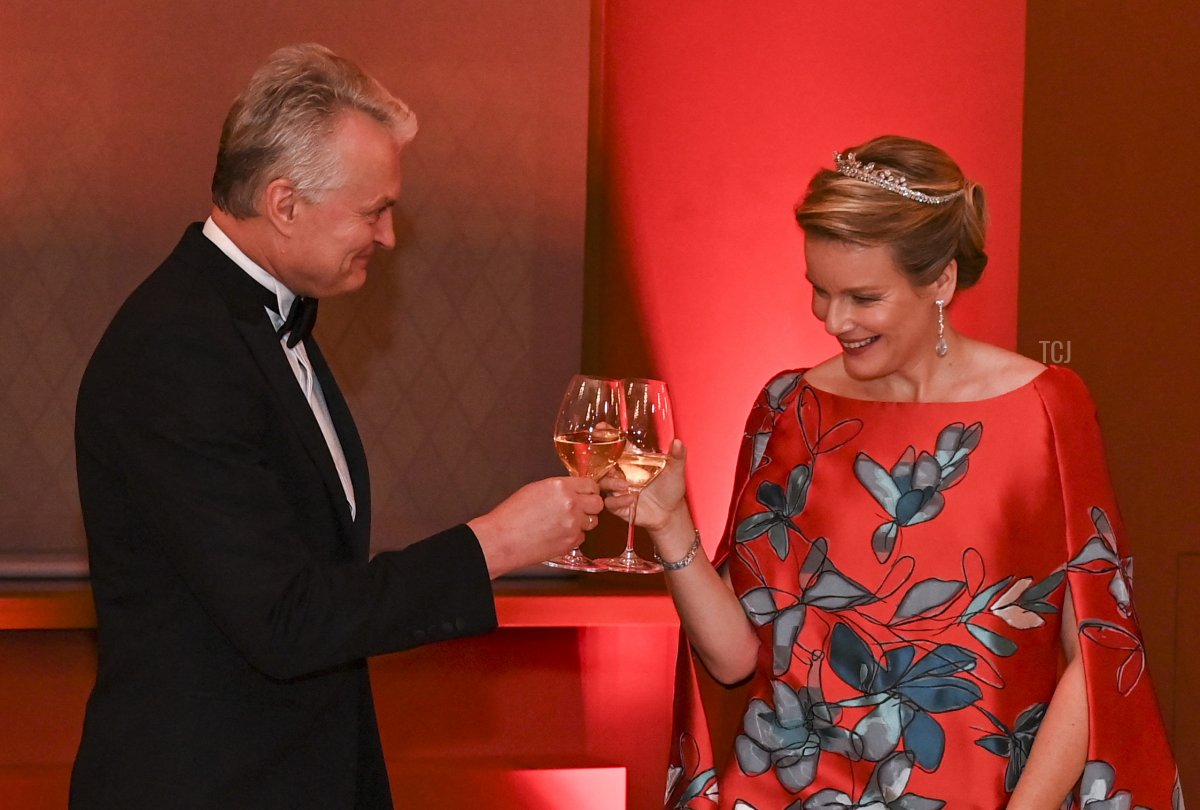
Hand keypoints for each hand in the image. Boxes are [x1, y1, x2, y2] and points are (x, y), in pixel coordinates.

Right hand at [468, 477, 603, 577]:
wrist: (502, 539)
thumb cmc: (512, 515)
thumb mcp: (535, 489)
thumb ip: (559, 488)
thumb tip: (573, 490)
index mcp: (561, 487)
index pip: (591, 485)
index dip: (589, 490)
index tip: (586, 494)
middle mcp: (571, 504)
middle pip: (598, 504)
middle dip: (591, 506)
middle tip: (581, 509)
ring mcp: (573, 525)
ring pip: (592, 522)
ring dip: (583, 522)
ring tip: (564, 523)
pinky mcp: (570, 543)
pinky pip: (581, 538)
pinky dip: (573, 537)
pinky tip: (557, 535)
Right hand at [601, 438, 687, 533]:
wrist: (670, 513)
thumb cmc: (671, 489)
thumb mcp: (676, 471)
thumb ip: (677, 456)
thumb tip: (678, 442)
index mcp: (633, 461)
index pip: (617, 445)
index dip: (608, 435)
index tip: (601, 427)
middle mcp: (622, 473)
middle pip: (604, 463)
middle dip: (599, 459)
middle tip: (603, 458)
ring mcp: (618, 489)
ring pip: (604, 482)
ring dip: (611, 482)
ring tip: (625, 485)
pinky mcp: (618, 505)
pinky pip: (610, 502)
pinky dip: (618, 501)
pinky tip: (631, 499)